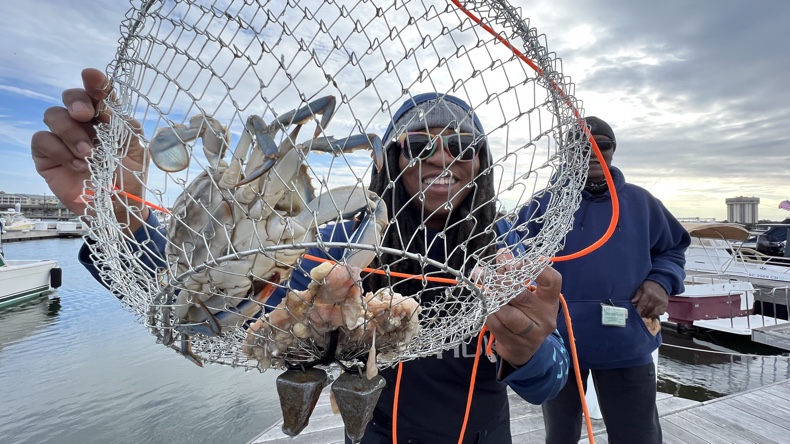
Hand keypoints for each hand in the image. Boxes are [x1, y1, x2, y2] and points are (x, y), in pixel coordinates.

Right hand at [31, 68, 148, 232]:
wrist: (119, 208)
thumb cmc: (129, 178)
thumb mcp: (135, 149)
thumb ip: (123, 125)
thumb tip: (106, 105)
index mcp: (106, 119)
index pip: (98, 94)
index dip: (94, 82)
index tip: (91, 75)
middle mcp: (82, 124)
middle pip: (70, 97)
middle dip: (77, 101)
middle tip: (86, 115)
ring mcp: (62, 138)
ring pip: (53, 115)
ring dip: (71, 132)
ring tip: (87, 154)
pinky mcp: (46, 156)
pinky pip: (42, 139)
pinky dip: (59, 150)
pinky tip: (77, 165)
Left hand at [483, 251, 561, 366]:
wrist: (524, 349)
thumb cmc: (524, 313)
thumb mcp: (526, 293)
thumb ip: (515, 273)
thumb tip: (502, 252)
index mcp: (550, 300)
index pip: (552, 281)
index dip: (536, 267)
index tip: (517, 261)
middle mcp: (546, 317)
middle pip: (522, 296)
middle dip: (500, 282)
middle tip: (484, 273)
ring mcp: (533, 334)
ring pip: (507, 313)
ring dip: (492, 301)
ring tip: (484, 293)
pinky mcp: (517, 345)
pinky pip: (497, 326)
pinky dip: (488, 314)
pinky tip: (485, 308)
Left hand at [631, 279, 667, 317]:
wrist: (661, 283)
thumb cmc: (650, 286)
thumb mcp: (641, 287)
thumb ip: (637, 295)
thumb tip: (632, 302)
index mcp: (649, 293)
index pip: (642, 305)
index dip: (638, 311)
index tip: (635, 315)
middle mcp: (656, 298)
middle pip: (647, 310)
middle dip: (642, 313)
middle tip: (639, 314)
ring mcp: (661, 302)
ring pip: (654, 313)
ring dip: (648, 315)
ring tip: (644, 314)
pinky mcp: (665, 305)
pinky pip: (660, 313)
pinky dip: (655, 315)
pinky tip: (651, 313)